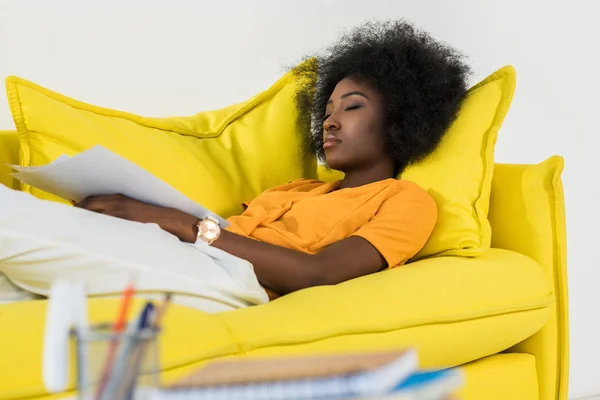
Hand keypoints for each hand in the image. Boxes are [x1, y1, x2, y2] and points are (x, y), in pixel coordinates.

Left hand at [75, 194, 198, 241]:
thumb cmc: (152, 217)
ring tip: (77, 230)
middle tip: (69, 221)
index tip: (72, 211)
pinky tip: (90, 237)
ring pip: (94, 217)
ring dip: (84, 222)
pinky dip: (95, 230)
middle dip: (78, 212)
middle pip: (89, 206)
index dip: (80, 205)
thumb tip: (98, 215)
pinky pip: (105, 227)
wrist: (170, 220)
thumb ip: (117, 209)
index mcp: (119, 198)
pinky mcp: (124, 224)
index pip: (92, 199)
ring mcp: (120, 214)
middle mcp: (117, 204)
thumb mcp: (133, 209)